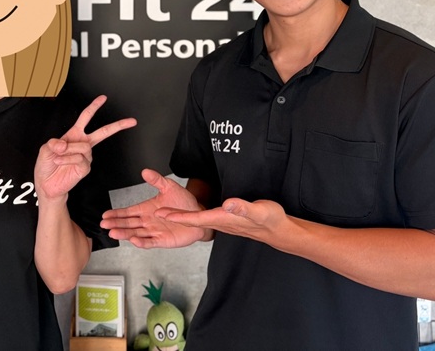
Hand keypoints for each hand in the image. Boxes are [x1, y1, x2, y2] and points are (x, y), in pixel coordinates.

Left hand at [34, 95, 136, 202]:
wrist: (47, 185)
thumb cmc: (47, 166)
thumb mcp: (45, 149)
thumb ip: (53, 143)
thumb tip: (64, 144)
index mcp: (74, 135)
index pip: (86, 118)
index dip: (94, 107)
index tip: (103, 98)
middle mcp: (83, 144)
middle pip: (103, 132)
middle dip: (118, 125)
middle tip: (131, 121)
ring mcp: (85, 156)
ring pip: (83, 147)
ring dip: (68, 150)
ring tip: (57, 156)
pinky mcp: (85, 168)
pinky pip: (79, 158)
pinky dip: (67, 159)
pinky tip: (60, 161)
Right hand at [100, 168, 208, 248]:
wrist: (198, 214)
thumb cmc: (184, 203)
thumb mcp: (169, 187)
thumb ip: (157, 180)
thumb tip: (145, 171)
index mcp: (146, 209)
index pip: (128, 212)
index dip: (116, 214)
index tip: (105, 215)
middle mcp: (148, 221)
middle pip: (128, 223)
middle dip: (115, 224)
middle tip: (104, 224)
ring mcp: (154, 231)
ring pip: (135, 233)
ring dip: (124, 234)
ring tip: (114, 233)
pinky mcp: (162, 240)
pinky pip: (150, 242)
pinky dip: (141, 242)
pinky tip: (134, 240)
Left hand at [159, 197, 288, 244]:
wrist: (278, 229)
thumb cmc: (270, 219)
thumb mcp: (260, 210)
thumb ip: (244, 207)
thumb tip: (229, 203)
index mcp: (224, 219)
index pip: (197, 218)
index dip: (179, 216)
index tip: (164, 213)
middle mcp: (220, 222)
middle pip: (192, 220)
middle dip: (174, 217)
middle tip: (156, 212)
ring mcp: (223, 223)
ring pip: (197, 221)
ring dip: (181, 217)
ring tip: (165, 213)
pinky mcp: (226, 220)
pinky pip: (205, 220)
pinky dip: (192, 217)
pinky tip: (188, 214)